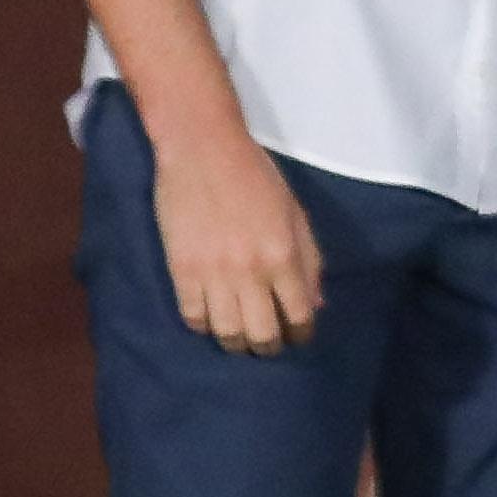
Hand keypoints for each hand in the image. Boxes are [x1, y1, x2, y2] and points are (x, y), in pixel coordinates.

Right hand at [148, 115, 323, 354]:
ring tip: (240, 337)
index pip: (299, 314)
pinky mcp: (181, 270)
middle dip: (270, 346)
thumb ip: (309, 260)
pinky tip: (211, 318)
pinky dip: (204, 325)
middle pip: (262, 335)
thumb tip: (315, 304)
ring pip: (226, 333)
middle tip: (269, 344)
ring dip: (236, 342)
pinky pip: (193, 317)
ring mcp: (213, 273)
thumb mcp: (295, 213)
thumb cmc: (256, 176)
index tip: (299, 336)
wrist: (203, 150)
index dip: (301, 333)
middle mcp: (250, 271)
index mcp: (284, 255)